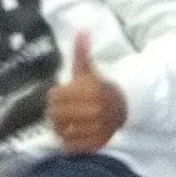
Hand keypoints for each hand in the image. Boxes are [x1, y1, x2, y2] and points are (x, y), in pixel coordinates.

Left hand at [46, 32, 127, 153]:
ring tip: (62, 121)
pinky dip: (66, 141)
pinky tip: (70, 132)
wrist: (122, 106)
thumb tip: (82, 30)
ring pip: (62, 131)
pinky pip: (71, 146)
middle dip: (53, 111)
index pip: (55, 96)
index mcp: (89, 91)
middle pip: (56, 114)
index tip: (59, 95)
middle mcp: (94, 110)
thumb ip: (81, 52)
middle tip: (58, 109)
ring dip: (58, 127)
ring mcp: (96, 128)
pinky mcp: (97, 143)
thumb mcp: (87, 69)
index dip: (54, 95)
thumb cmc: (97, 87)